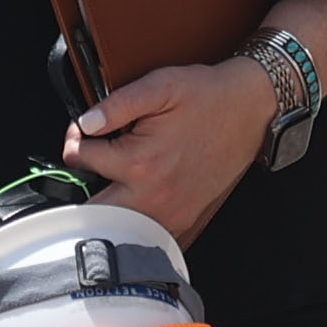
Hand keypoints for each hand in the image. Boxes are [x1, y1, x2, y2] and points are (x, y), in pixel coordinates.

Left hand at [59, 59, 273, 242]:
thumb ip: (116, 104)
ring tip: (112, 183)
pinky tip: (135, 205)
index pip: (80, 160)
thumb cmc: (207, 96)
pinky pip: (147, 240)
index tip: (82, 133)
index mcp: (140, 163)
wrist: (250, 109)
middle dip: (82, 186)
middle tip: (91, 164)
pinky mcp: (186, 223)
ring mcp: (171, 216)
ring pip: (117, 230)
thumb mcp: (160, 85)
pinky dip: (134, 228)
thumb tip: (85, 123)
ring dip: (106, 210)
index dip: (75, 140)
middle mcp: (154, 198)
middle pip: (91, 209)